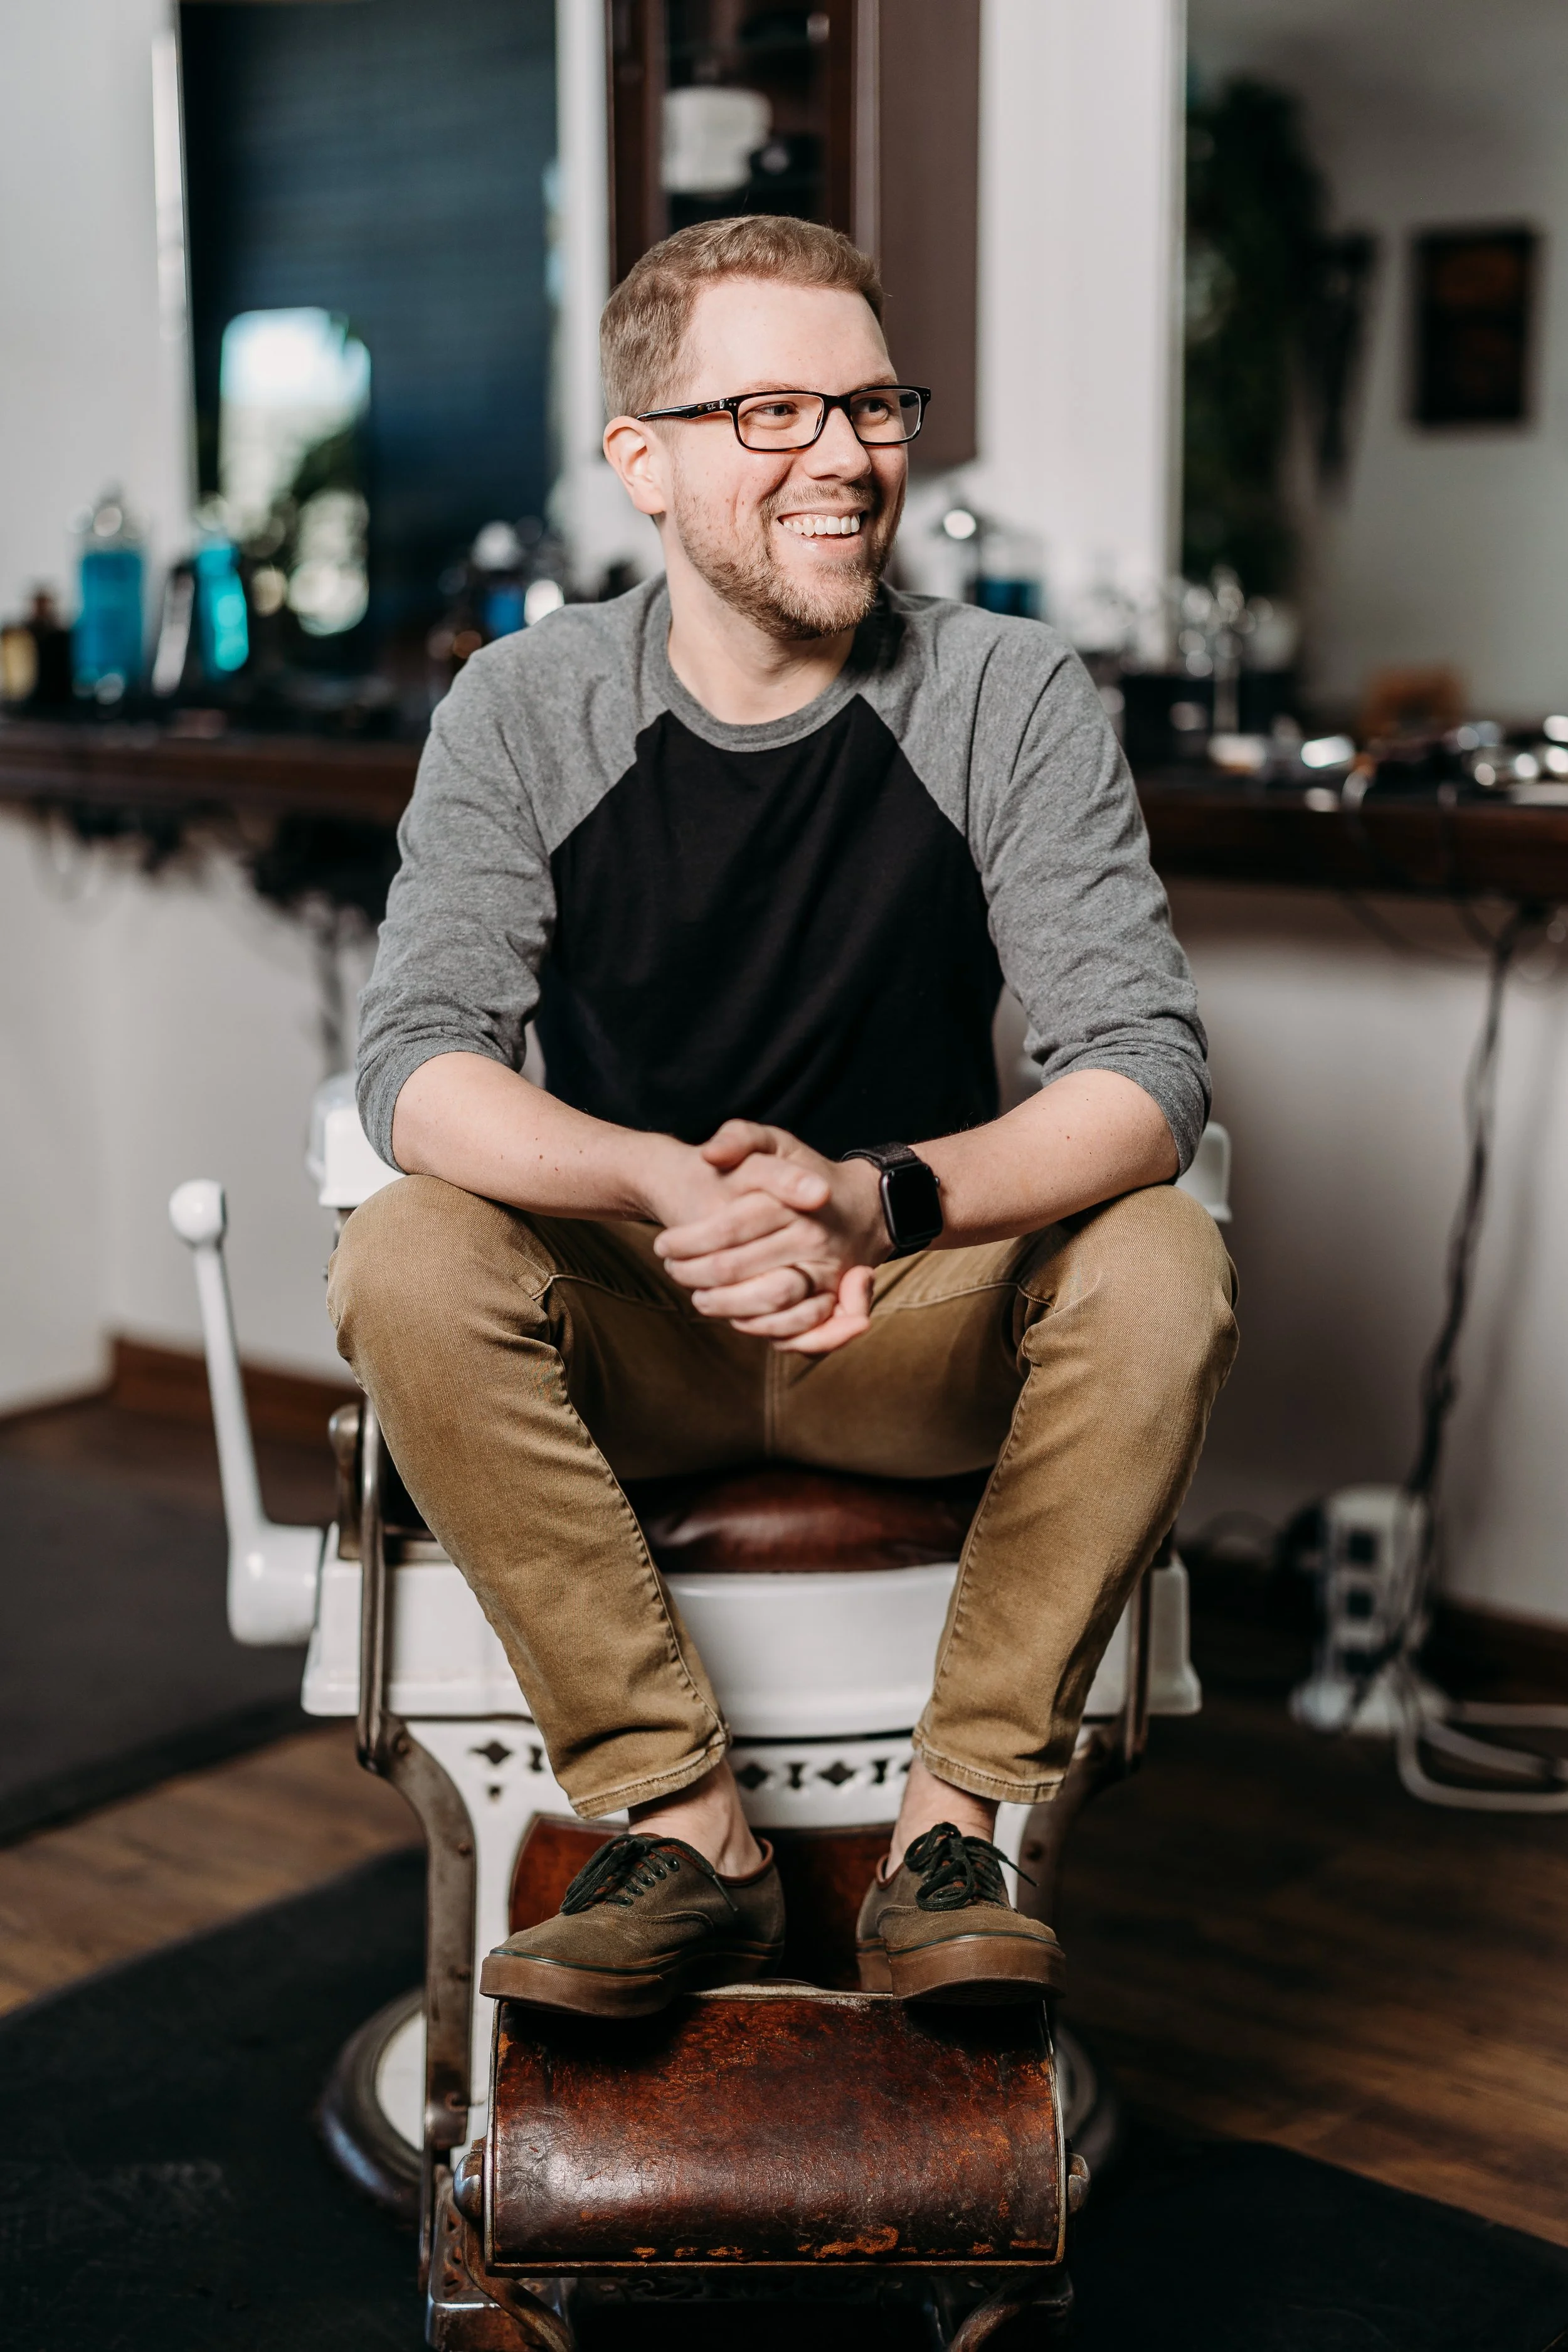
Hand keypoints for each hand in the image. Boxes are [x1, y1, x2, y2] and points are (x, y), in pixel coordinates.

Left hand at [653, 1120, 887, 1353]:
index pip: (729, 1226)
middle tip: (672, 1269)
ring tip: (696, 1296)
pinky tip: (731, 1314)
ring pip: (765, 1300)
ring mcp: (825, 1271)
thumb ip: (740, 1136)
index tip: (662, 1244)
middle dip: (693, 1273)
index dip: (688, 1240)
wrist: (861, 1206)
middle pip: (737, 1267)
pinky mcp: (832, 1297)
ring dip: (721, 1304)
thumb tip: (710, 1153)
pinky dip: (757, 1324)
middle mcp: (812, 1238)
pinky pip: (792, 1323)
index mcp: (793, 1202)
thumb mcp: (775, 1142)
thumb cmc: (804, 1172)